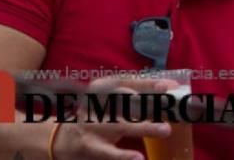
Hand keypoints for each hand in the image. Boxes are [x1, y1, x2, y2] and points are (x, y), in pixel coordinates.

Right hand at [52, 76, 171, 158]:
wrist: (63, 140)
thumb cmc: (94, 120)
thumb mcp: (107, 104)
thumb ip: (130, 100)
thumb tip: (164, 95)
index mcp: (98, 90)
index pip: (123, 82)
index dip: (146, 83)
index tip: (169, 85)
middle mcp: (93, 104)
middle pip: (122, 100)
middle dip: (147, 101)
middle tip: (170, 103)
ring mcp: (91, 125)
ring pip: (119, 124)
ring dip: (143, 126)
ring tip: (165, 129)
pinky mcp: (90, 146)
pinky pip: (108, 152)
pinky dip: (123, 155)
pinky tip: (139, 157)